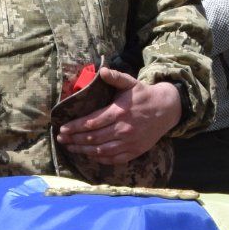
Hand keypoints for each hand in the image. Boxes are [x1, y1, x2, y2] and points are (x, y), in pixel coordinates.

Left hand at [57, 70, 182, 164]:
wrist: (166, 110)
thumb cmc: (144, 95)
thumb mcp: (131, 82)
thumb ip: (115, 77)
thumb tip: (102, 70)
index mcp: (119, 112)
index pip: (92, 122)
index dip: (75, 127)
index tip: (63, 129)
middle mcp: (123, 129)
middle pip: (94, 138)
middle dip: (75, 139)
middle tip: (61, 139)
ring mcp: (130, 142)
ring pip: (102, 150)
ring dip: (84, 150)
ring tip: (70, 148)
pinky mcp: (135, 151)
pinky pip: (115, 159)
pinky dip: (100, 159)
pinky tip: (90, 155)